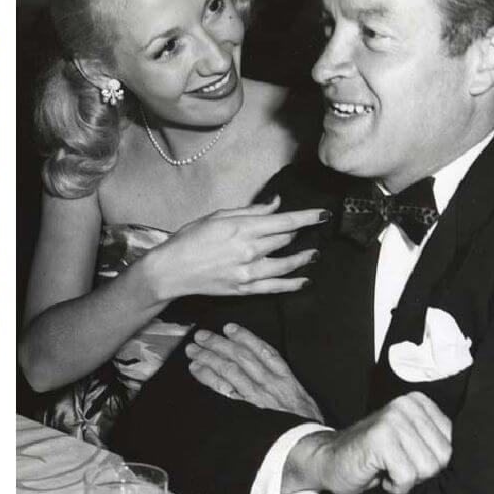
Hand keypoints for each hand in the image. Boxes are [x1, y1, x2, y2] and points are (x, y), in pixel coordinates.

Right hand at [140, 198, 325, 301]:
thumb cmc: (188, 240)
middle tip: (303, 232)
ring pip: (286, 264)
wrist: (170, 271)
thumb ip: (249, 211)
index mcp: (241, 228)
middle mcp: (248, 250)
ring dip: (303, 258)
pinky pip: (275, 287)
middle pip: (285, 240)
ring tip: (313, 254)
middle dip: (297, 234)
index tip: (323, 214)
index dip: (308, 217)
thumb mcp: (217, 217)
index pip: (285, 221)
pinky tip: (304, 280)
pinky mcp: (243, 289)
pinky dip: (292, 284)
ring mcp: (247, 272)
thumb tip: (274, 204)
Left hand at [186, 323, 323, 421]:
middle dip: (220, 344)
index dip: (246, 337)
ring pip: (230, 369)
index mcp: (287, 380)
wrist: (306, 445)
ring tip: (194, 350)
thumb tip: (269, 374)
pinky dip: (209, 377)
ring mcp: (257, 397)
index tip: (230, 328)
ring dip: (209, 357)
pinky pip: (223, 389)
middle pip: (241, 357)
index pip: (264, 351)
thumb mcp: (303, 402)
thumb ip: (287, 387)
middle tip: (202, 336)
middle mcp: (271, 384)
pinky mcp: (245, 410)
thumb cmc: (306, 427)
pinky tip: (197, 369)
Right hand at [288, 393, 452, 493]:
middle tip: (396, 465)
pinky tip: (380, 474)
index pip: (451, 444)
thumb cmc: (374, 455)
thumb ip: (435, 439)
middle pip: (442, 458)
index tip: (407, 456)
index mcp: (418, 402)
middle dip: (421, 471)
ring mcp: (392, 421)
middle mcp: (406, 405)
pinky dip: (395, 485)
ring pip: (427, 469)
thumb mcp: (409, 439)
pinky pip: (407, 477)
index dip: (430, 460)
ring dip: (407, 479)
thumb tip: (475, 458)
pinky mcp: (380, 440)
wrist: (329, 460)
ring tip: (387, 468)